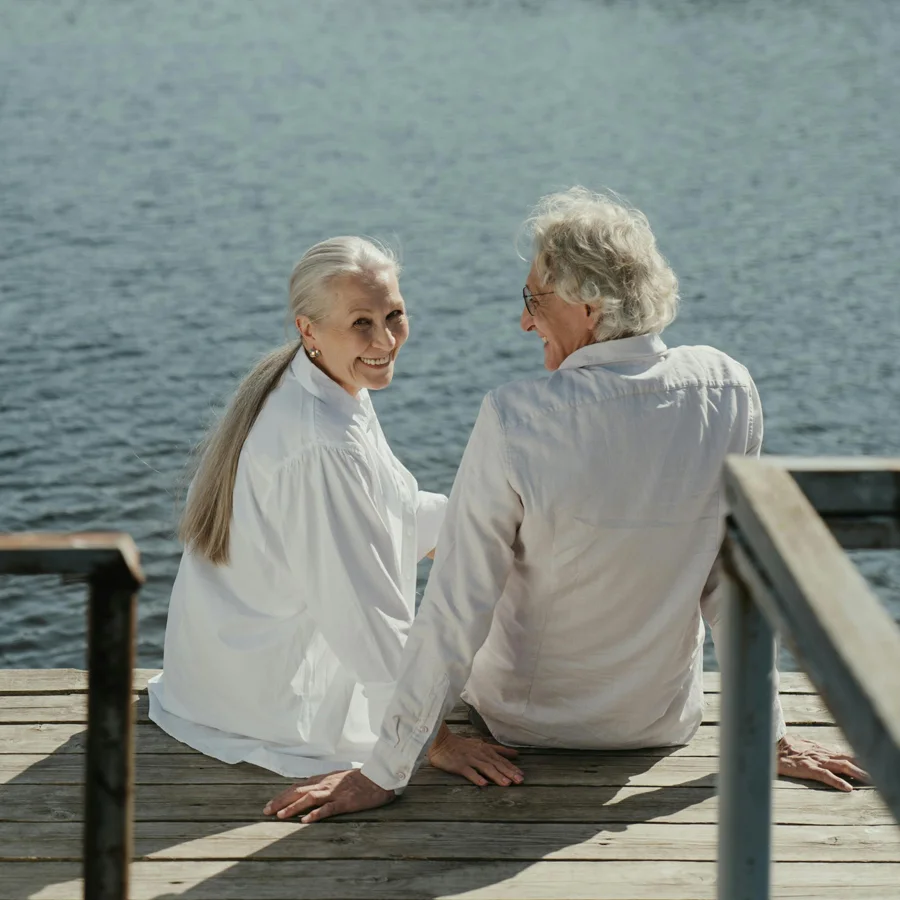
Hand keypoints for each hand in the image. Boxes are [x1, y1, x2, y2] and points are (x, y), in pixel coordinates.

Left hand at [262, 769, 393, 822]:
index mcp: (324, 779)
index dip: (283, 795)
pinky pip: (329, 808)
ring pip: (310, 798)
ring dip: (293, 807)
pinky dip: (316, 814)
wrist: (379, 776)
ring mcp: (335, 792)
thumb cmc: (360, 779)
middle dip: (281, 801)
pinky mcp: (346, 802)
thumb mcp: (339, 778)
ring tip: (280, 815)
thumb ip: (324, 783)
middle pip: (299, 791)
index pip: (298, 786)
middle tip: (266, 811)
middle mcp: (326, 784)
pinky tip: (306, 820)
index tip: (270, 804)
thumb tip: (309, 790)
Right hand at [427, 724, 522, 786]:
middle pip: (496, 764)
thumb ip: (498, 750)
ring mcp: (470, 759)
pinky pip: (469, 772)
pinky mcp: (459, 765)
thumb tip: (516, 753)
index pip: (501, 759)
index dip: (512, 767)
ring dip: (497, 775)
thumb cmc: (461, 745)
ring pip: (486, 768)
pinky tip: (483, 784)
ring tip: (506, 783)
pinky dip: (476, 777)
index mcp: (485, 750)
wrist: (441, 741)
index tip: (522, 775)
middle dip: (509, 772)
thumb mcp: (481, 744)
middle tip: (520, 780)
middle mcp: (480, 754)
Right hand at [777, 734, 869, 791]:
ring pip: (842, 766)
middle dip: (865, 766)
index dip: (859, 759)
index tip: (872, 764)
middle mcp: (821, 753)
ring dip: (858, 773)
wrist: (769, 743)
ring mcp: (816, 760)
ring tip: (872, 780)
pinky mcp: (808, 768)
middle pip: (848, 759)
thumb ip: (816, 748)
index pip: (844, 753)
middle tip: (880, 773)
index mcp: (820, 748)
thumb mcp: (801, 745)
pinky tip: (848, 788)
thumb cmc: (782, 745)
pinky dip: (838, 781)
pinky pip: (826, 775)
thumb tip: (829, 750)